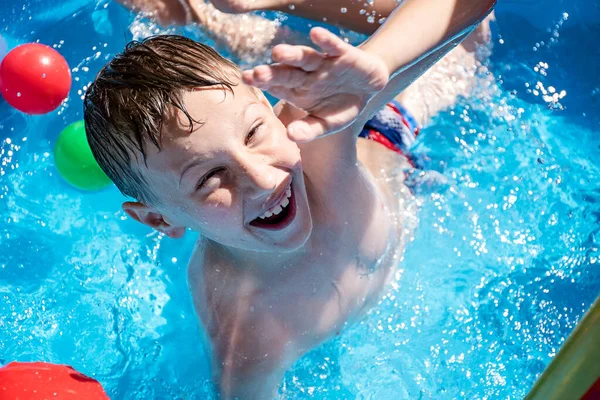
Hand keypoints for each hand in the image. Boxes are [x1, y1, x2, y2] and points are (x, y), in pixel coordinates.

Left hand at [242, 27, 389, 141]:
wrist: (369, 87)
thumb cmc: (341, 107)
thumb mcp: (326, 124)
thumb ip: (308, 130)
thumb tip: (290, 135)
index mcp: (297, 91)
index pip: (277, 87)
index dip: (262, 83)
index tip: (246, 80)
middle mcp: (306, 75)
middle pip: (287, 73)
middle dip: (272, 73)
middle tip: (256, 73)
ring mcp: (324, 63)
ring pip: (306, 58)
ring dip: (293, 54)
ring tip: (278, 53)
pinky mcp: (343, 54)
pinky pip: (333, 46)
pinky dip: (326, 41)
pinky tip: (316, 35)